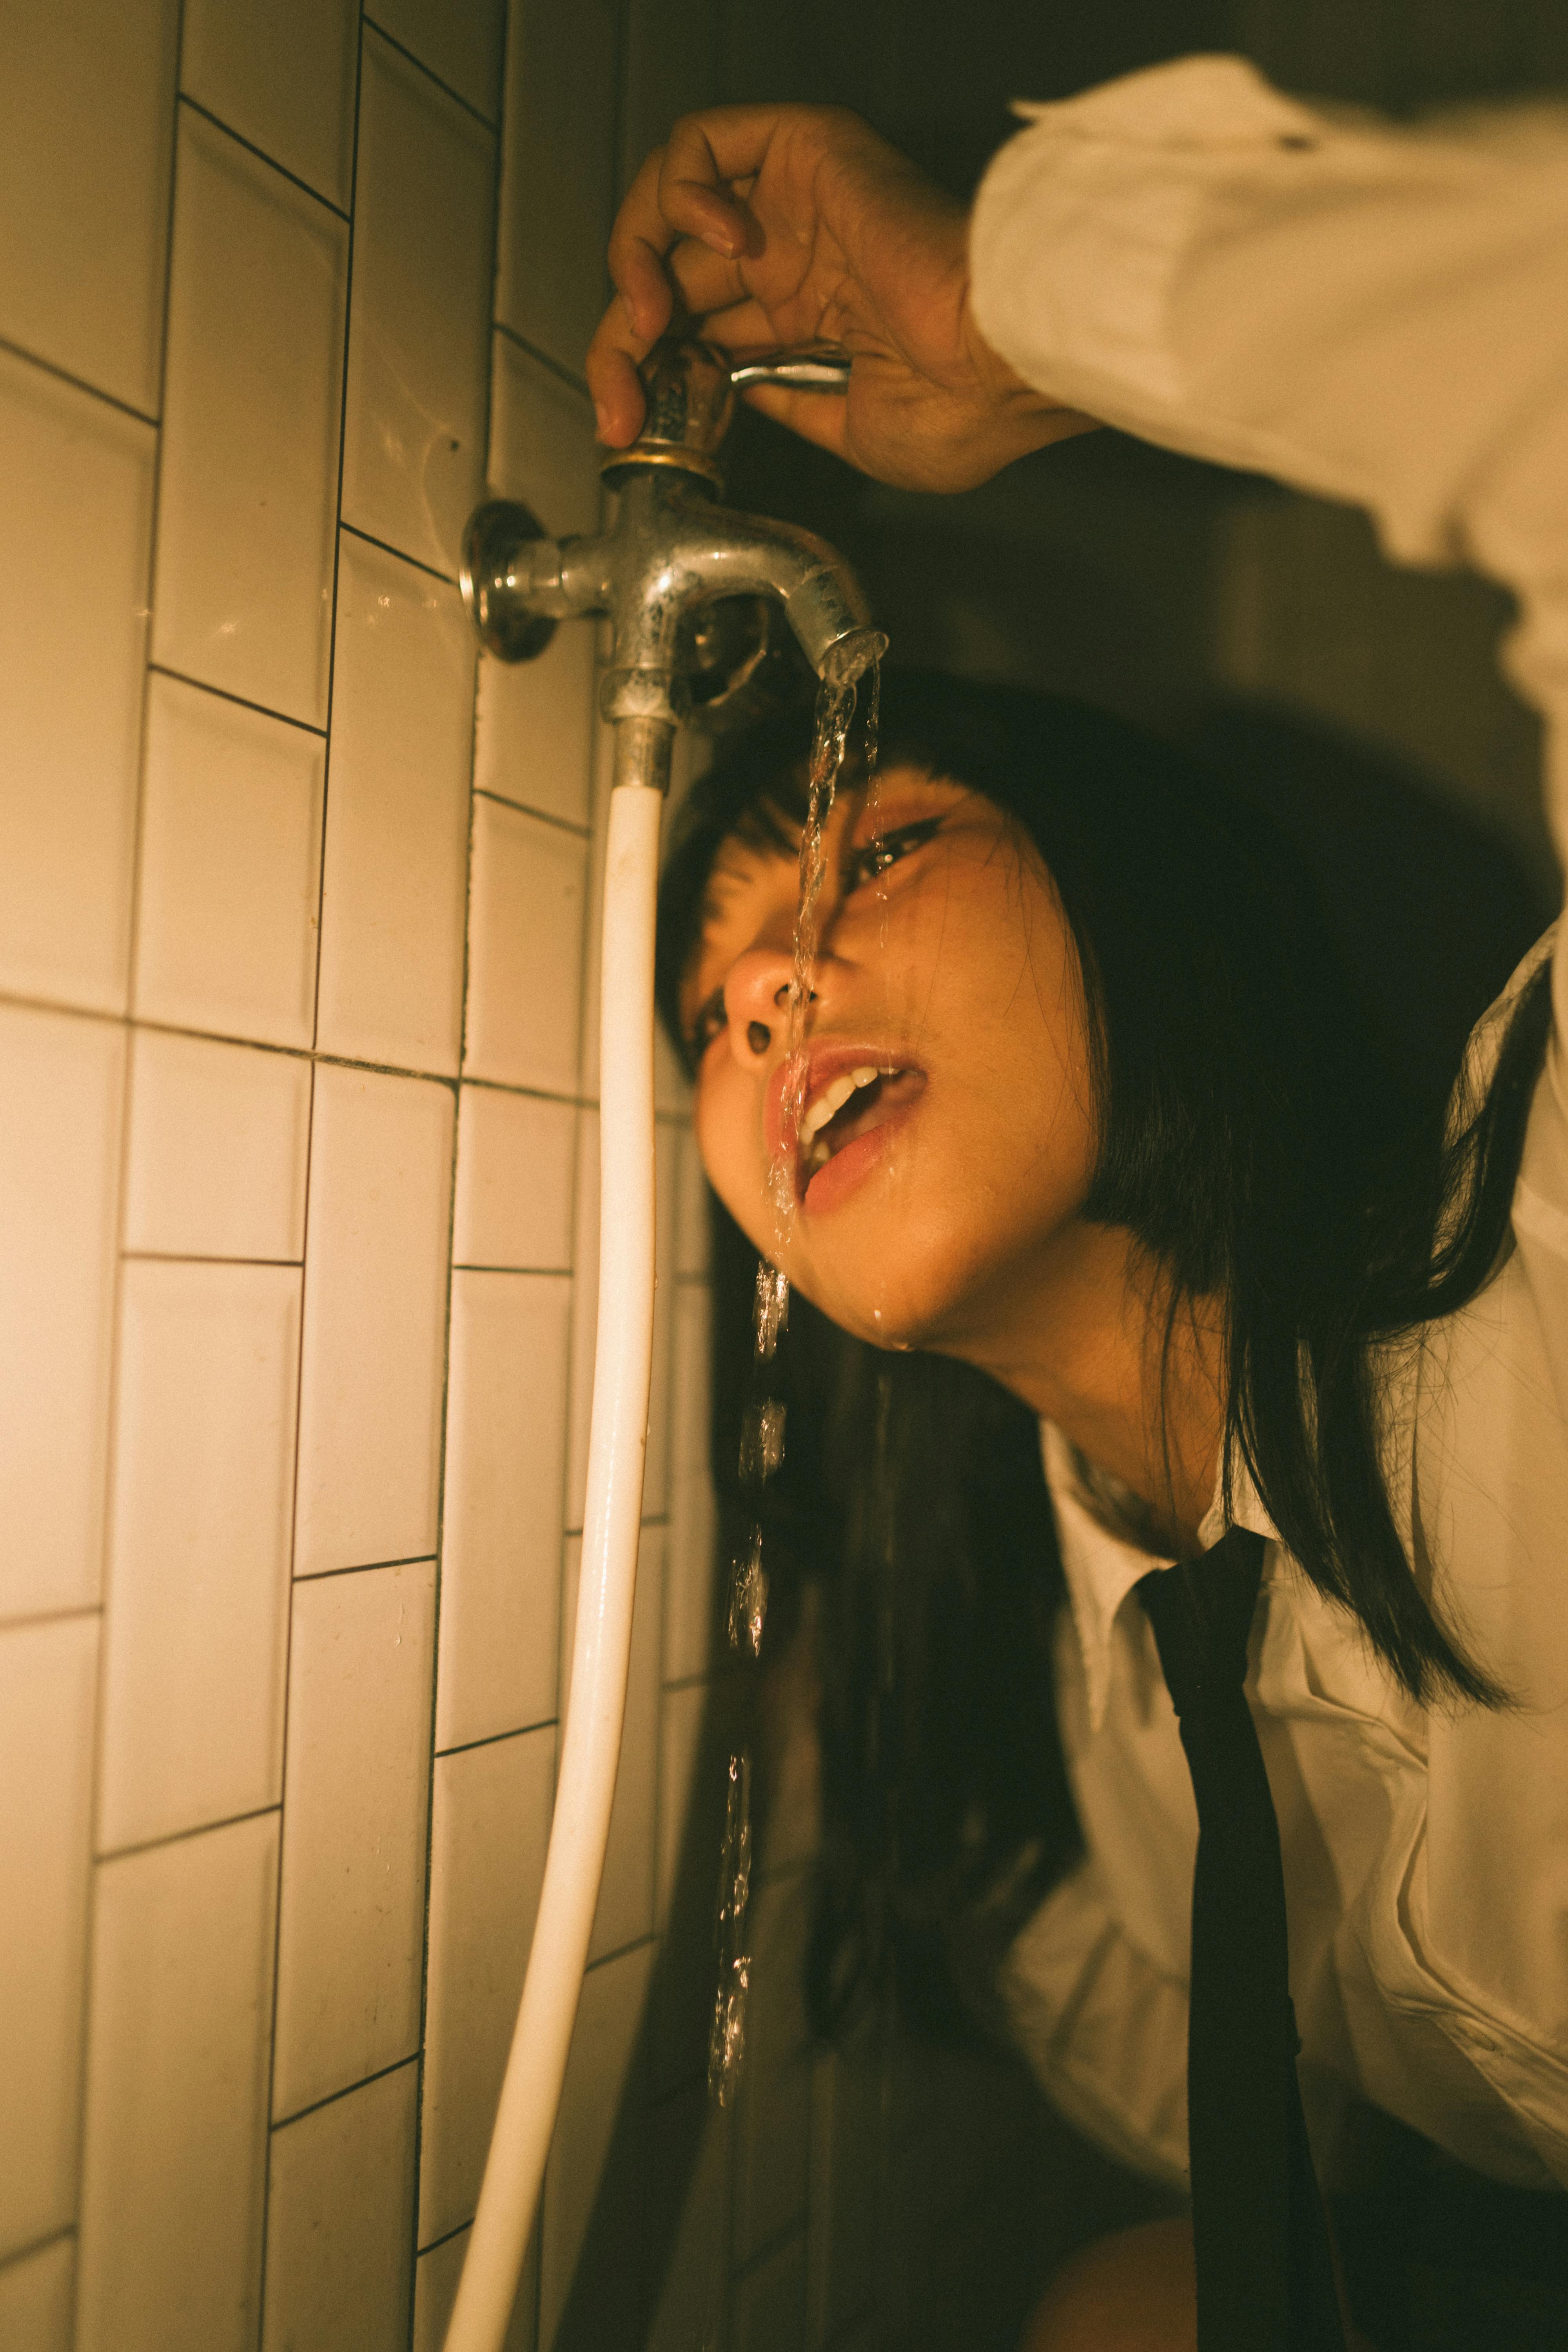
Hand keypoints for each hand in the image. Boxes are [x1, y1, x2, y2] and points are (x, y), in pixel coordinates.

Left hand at [586, 103, 1098, 493]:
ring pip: (668, 203)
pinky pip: (703, 143)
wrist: (1003, 361)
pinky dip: (682, 189)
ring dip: (634, 260)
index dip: (648, 371)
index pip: (697, 328)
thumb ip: (786, 408)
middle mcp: (797, 258)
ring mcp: (796, 204)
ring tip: (649, 316)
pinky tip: (720, 241)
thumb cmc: (966, 407)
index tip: (626, 424)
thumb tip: (735, 391)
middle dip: (623, 338)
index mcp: (811, 320)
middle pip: (669, 277)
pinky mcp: (804, 150)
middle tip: (619, 397)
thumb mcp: (853, 437)